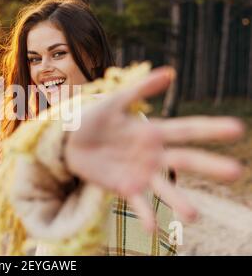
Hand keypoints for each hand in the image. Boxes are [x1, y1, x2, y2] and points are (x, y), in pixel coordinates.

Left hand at [64, 67, 244, 231]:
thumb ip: (140, 89)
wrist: (67, 141)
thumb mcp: (114, 102)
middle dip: (210, 165)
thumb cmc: (92, 119)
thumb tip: (170, 72)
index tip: (237, 128)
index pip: (187, 129)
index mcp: (152, 132)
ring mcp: (140, 173)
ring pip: (164, 188)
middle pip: (185, 160)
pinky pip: (137, 203)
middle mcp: (152, 154)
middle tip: (235, 171)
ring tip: (193, 215)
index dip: (211, 129)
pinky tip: (153, 230)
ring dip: (179, 201)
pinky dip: (146, 215)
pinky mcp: (123, 188)